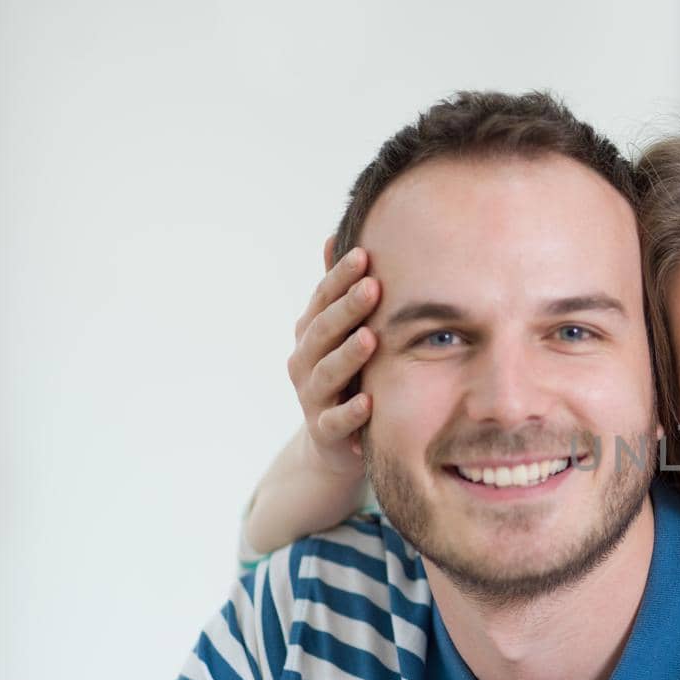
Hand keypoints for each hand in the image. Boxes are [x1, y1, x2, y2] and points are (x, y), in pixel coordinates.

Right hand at [287, 237, 379, 478]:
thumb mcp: (337, 333)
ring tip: (371, 338)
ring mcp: (312, 397)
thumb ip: (335, 292)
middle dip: (347, 309)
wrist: (331, 442)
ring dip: (349, 355)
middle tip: (373, 286)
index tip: (364, 254)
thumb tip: (335, 237)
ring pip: (328, 373)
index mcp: (310, 334)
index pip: (323, 300)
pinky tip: (369, 402)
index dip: (340, 278)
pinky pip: (336, 421)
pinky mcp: (325, 431)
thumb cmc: (343, 375)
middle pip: (324, 331)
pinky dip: (351, 412)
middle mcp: (305, 362)